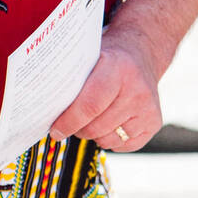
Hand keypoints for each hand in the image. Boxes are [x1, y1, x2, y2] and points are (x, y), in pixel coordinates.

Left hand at [49, 30, 162, 152]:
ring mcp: (148, 108)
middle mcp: (137, 90)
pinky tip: (109, 121)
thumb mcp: (90, 57)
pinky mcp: (154, 122)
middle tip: (68, 122)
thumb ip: (71, 80)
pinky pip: (123, 146)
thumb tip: (43, 108)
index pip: (89, 106)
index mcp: (118, 69)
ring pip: (107, 139)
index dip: (68, 122)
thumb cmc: (108, 56)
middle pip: (96, 127)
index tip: (54, 130)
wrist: (142, 52)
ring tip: (91, 117)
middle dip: (77, 129)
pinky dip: (110, 139)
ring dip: (93, 134)